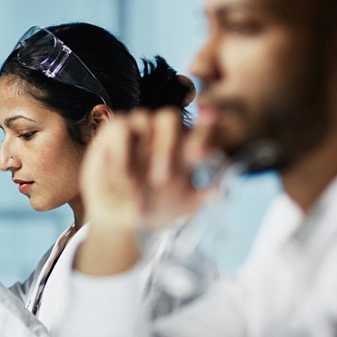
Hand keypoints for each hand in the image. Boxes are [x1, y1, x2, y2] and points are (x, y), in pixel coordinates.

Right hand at [77, 108, 202, 274]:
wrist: (121, 218)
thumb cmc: (155, 207)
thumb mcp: (184, 205)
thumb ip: (204, 195)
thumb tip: (223, 192)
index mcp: (184, 145)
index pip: (200, 129)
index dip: (205, 130)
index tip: (203, 150)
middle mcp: (161, 133)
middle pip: (170, 118)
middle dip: (167, 146)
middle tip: (163, 179)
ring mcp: (137, 130)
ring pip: (144, 118)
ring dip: (137, 153)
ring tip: (134, 184)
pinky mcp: (113, 132)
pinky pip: (120, 127)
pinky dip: (121, 152)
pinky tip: (122, 177)